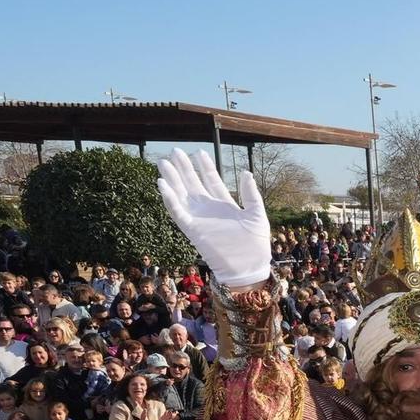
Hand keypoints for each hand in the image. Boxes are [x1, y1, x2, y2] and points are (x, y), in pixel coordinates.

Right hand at [155, 150, 272, 288]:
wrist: (249, 268)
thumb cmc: (256, 245)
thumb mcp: (257, 214)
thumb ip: (250, 194)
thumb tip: (246, 172)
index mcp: (225, 205)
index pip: (211, 180)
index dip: (205, 166)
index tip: (199, 152)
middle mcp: (209, 210)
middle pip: (192, 184)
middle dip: (184, 168)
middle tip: (175, 151)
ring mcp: (199, 218)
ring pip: (181, 194)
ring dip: (172, 179)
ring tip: (163, 163)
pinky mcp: (192, 229)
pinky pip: (177, 212)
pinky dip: (169, 199)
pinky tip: (162, 184)